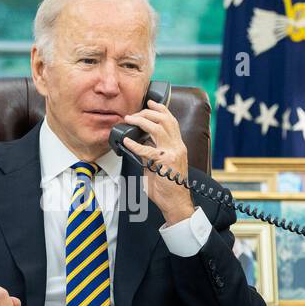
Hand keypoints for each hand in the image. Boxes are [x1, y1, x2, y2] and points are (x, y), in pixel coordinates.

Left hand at [120, 99, 195, 225]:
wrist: (175, 203)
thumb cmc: (167, 187)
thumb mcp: (160, 165)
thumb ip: (151, 153)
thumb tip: (137, 144)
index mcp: (178, 146)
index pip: (172, 121)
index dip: (161, 109)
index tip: (151, 102)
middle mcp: (177, 147)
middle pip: (166, 120)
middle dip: (149, 112)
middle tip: (135, 113)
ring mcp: (172, 153)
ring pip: (158, 128)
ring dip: (142, 121)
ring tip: (130, 119)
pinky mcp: (164, 163)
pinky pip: (147, 149)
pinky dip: (135, 144)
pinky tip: (126, 141)